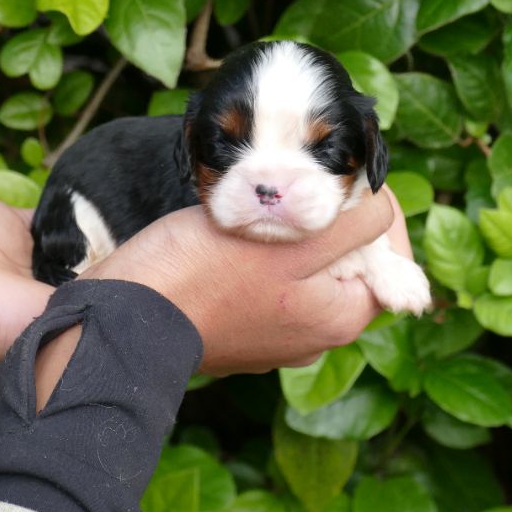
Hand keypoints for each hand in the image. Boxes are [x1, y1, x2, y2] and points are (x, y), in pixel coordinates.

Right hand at [79, 186, 402, 374]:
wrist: (123, 319)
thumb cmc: (202, 274)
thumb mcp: (289, 242)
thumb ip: (348, 227)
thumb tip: (382, 209)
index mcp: (338, 320)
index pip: (389, 260)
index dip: (377, 211)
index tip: (353, 174)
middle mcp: (313, 338)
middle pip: (346, 263)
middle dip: (332, 217)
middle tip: (308, 176)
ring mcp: (275, 337)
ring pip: (305, 269)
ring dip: (296, 230)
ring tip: (274, 194)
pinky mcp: (239, 328)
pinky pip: (269, 281)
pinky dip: (266, 251)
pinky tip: (243, 227)